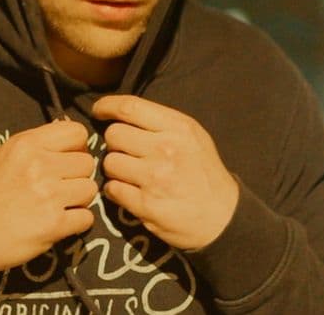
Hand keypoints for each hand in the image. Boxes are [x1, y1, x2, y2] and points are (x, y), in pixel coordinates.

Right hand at [0, 119, 98, 273]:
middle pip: (87, 163)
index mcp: (26, 144)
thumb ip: (33, 143)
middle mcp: (40, 165)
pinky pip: (86, 217)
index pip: (77, 132)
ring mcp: (49, 195)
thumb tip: (64, 133)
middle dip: (77, 176)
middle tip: (59, 188)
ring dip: (78, 200)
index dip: (76, 147)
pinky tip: (58, 224)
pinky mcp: (55, 224)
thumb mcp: (1, 156)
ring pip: (90, 189)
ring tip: (57, 206)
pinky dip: (76, 223)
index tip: (66, 160)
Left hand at [92, 95, 239, 250]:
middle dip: (115, 143)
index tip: (99, 111)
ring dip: (114, 168)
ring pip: (109, 162)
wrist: (224, 217)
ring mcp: (154, 178)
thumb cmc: (205, 173)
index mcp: (178, 128)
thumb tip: (122, 113)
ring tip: (130, 174)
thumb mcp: (194, 137)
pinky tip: (130, 192)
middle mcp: (165, 149)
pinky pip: (112, 189)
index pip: (130, 107)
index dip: (107, 106)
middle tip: (126, 152)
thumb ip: (162, 124)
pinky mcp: (146, 204)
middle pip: (114, 135)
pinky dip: (116, 190)